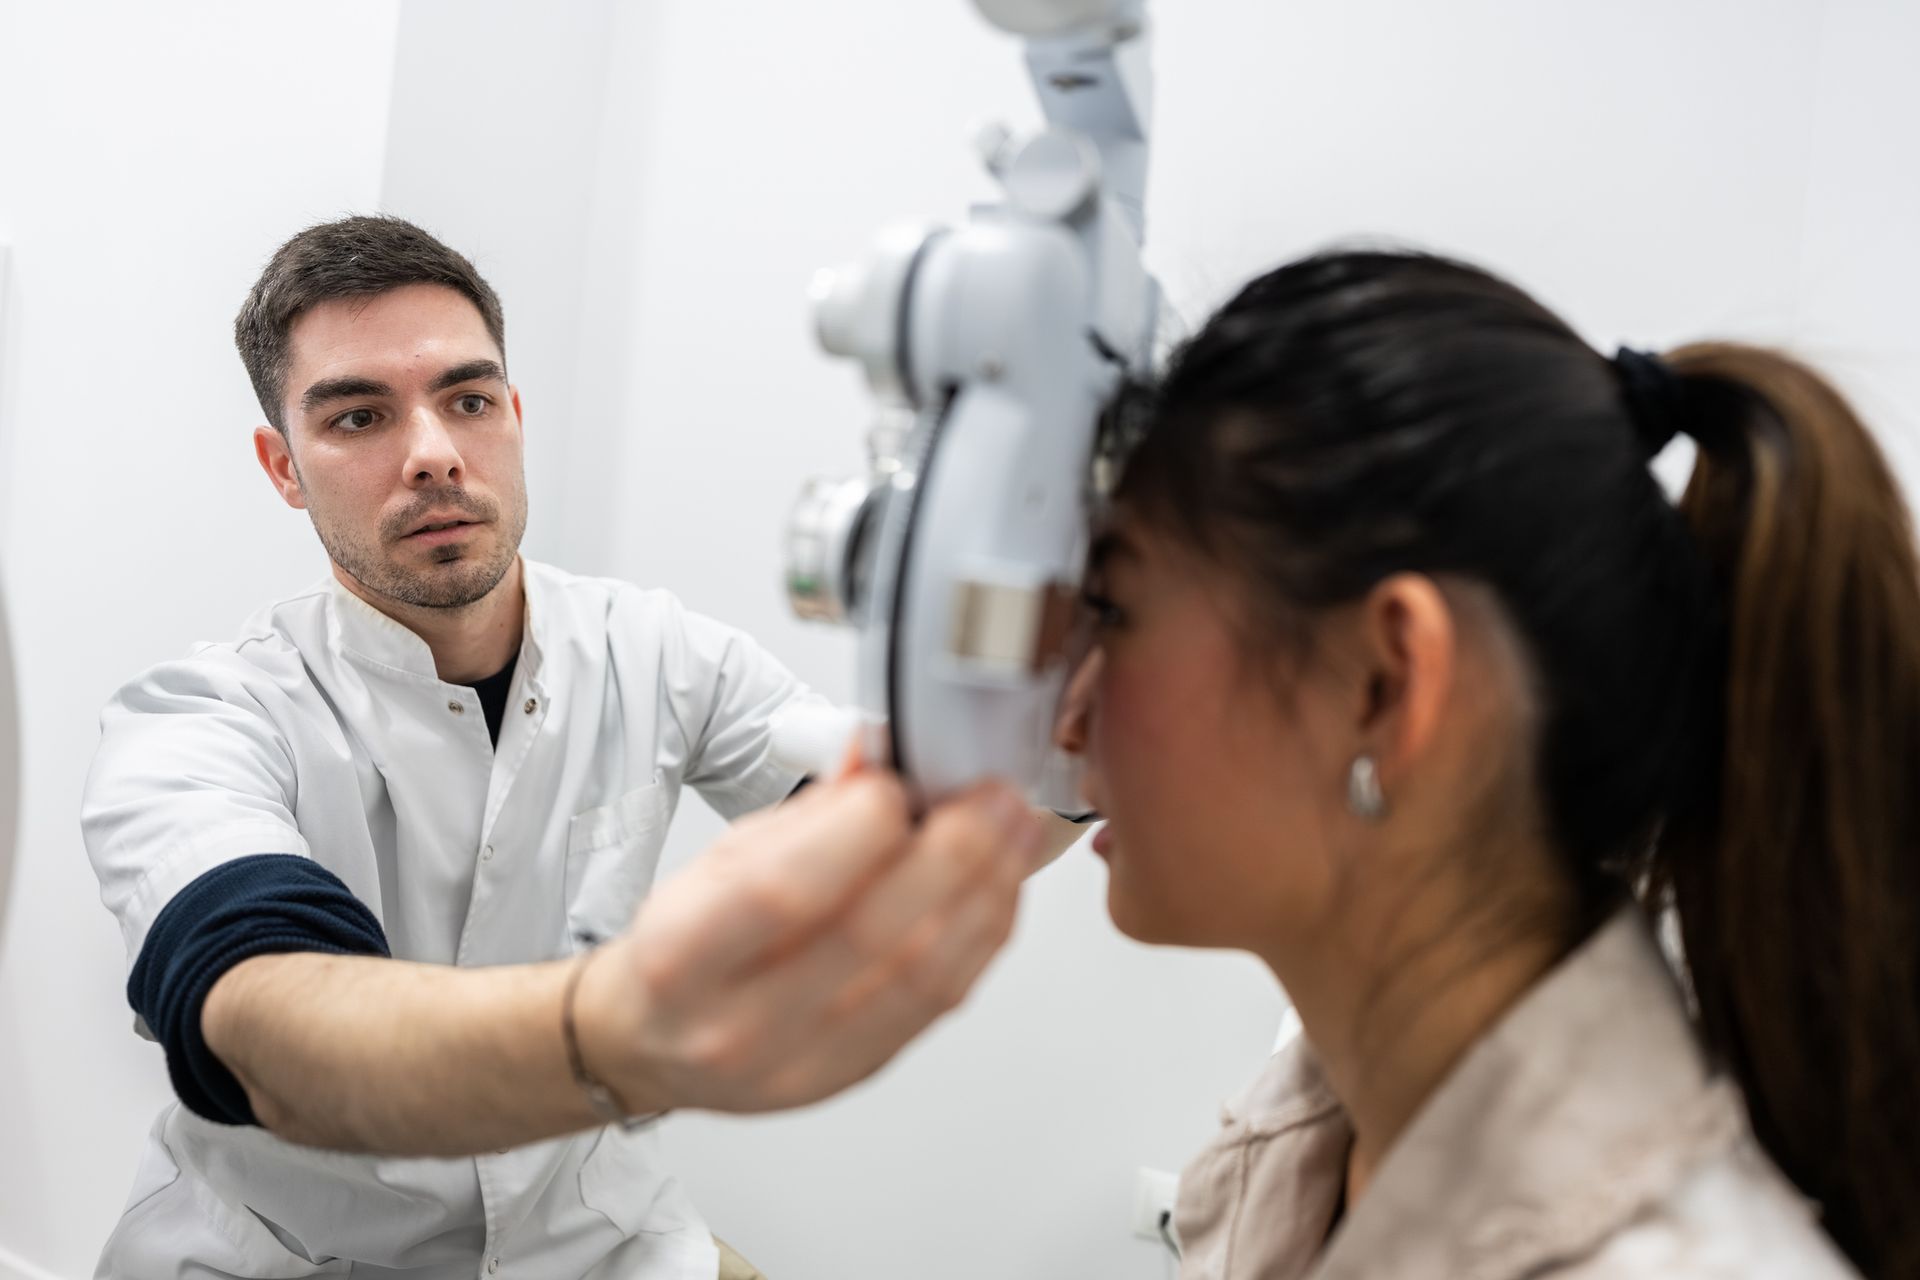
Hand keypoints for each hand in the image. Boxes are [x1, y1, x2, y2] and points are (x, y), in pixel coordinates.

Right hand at [576, 769, 1045, 1113]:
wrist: (659, 1042)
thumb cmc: (685, 945)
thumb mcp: (717, 861)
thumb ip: (804, 816)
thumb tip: (878, 759)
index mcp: (683, 958)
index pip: (783, 892)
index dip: (857, 830)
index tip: (899, 783)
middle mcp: (740, 1024)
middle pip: (870, 936)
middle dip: (950, 852)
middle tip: (991, 797)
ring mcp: (802, 1063)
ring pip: (920, 974)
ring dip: (984, 890)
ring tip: (1015, 830)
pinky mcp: (856, 1074)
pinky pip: (939, 1001)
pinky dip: (982, 933)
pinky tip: (999, 885)